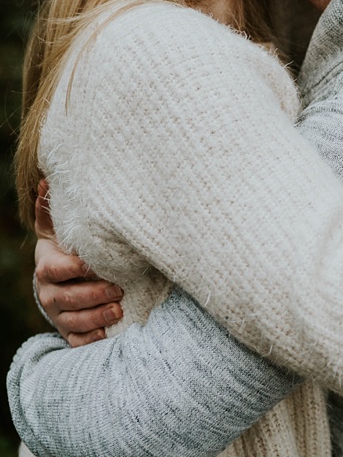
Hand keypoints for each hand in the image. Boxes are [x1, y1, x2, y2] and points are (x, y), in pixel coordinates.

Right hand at [33, 188, 122, 344]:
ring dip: (97, 317)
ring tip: (119, 310)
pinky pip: (76, 341)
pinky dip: (90, 340)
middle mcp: (49, 294)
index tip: (94, 263)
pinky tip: (106, 333)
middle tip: (118, 289)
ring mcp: (58, 315)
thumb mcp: (54, 229)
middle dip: (94, 295)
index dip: (74, 268)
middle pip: (69, 298)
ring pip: (74, 321)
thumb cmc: (62, 248)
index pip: (56, 270)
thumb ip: (50, 209)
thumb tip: (46, 179)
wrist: (56, 280)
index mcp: (46, 267)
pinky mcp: (67, 332)